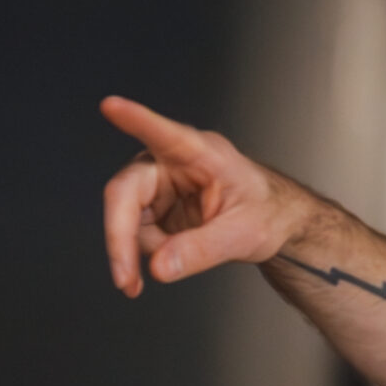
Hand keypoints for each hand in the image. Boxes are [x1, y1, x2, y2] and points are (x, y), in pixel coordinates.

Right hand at [100, 97, 316, 295]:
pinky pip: (134, 234)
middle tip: (125, 278)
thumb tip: (158, 268)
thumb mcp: (243, 234)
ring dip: (137, 251)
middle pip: (124, 193)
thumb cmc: (265, 211)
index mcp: (200, 153)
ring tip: (179, 260)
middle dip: (120, 238)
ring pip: (125, 219)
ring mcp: (156, 184)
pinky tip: (168, 259)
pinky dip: (144, 255)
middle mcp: (168, 162)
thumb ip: (202, 250)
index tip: (112, 106)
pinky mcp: (151, 206)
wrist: (272, 221)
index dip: (136, 119)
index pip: (164, 134)